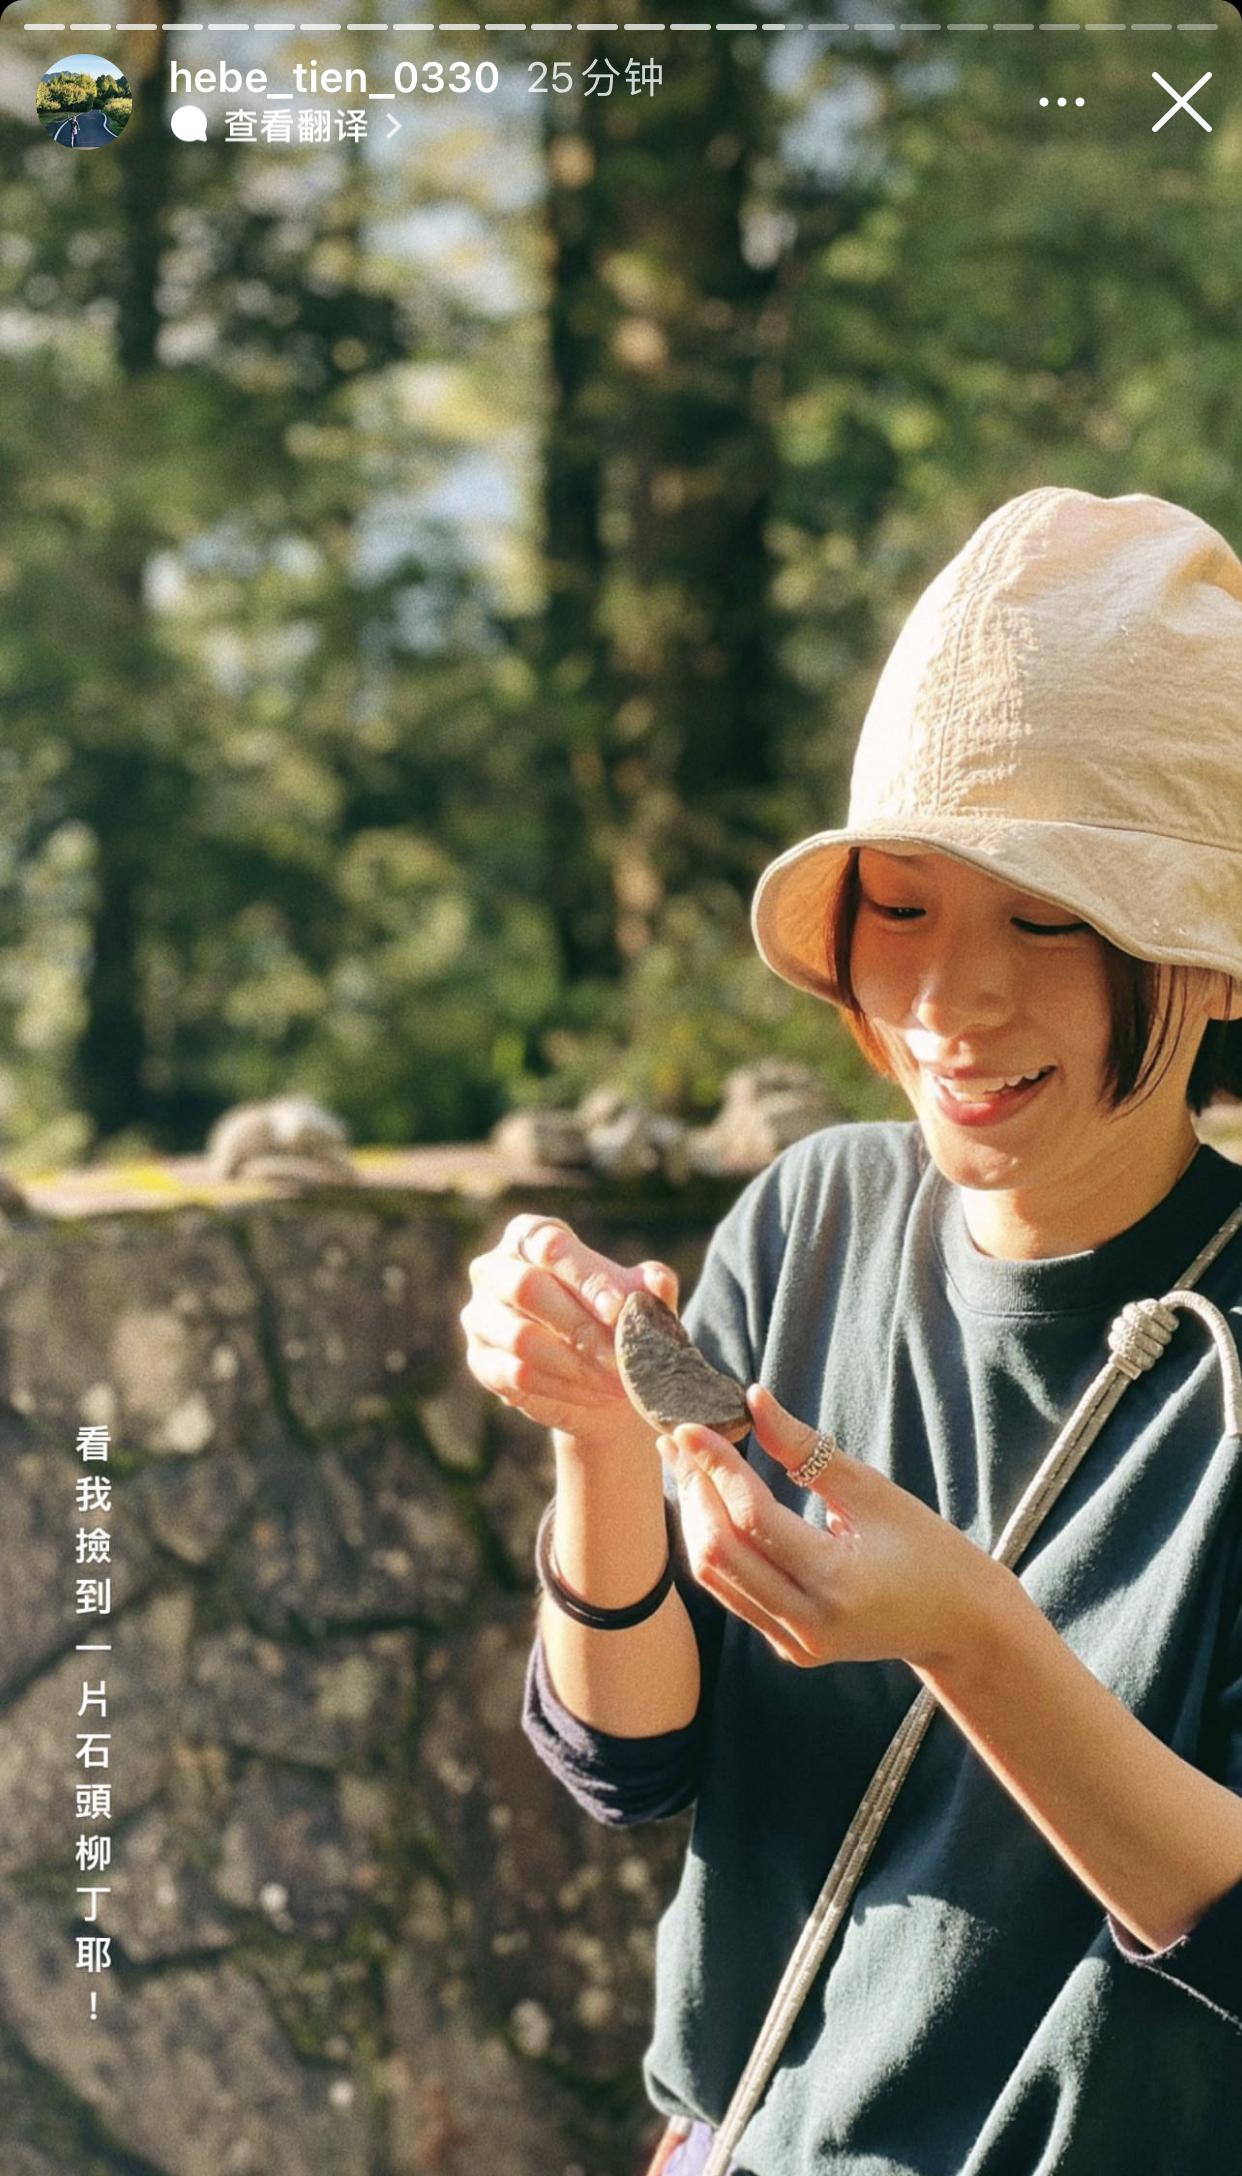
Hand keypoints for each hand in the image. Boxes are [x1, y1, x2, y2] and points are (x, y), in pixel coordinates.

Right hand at [461, 1212, 679, 1439]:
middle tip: (622, 1356)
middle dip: (580, 1325)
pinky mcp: (480, 1359)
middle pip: (526, 1287)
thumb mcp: (639, 1297)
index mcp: (529, 1235)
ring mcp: (480, 1315)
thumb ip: (651, 1285)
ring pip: (521, 1337)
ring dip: (574, 1363)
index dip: (586, 1277)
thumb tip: (659, 1282)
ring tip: (616, 1381)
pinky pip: (516, 1375)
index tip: (619, 1309)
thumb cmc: (613, 1317)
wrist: (597, 1373)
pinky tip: (593, 1393)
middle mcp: (493, 1269)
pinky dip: (561, 1387)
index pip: (551, 1246)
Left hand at [658, 1383, 997, 1671]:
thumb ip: (807, 1449)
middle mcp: (809, 1623)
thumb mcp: (874, 1490)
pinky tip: (710, 1505)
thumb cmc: (929, 1548)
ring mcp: (795, 1643)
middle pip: (720, 1551)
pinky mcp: (789, 1647)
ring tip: (688, 1464)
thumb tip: (754, 1400)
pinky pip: (733, 1593)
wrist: (961, 1624)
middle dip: (696, 1490)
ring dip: (697, 1517)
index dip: (716, 1467)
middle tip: (683, 1440)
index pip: (753, 1518)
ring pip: (716, 1576)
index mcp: (837, 1582)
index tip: (690, 1426)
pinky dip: (716, 1545)